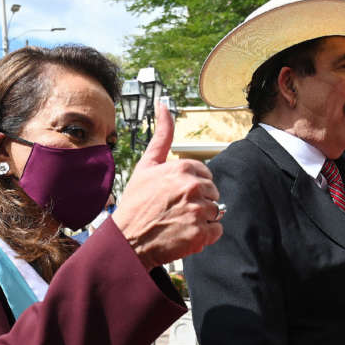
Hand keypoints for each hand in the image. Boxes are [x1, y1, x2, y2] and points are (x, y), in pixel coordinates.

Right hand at [113, 100, 222, 268]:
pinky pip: (217, 230)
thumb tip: (164, 104)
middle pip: (212, 193)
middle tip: (175, 210)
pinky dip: (205, 235)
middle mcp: (193, 187)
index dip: (192, 186)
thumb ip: (162, 135)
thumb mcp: (147, 165)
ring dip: (201, 218)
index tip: (175, 195)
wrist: (127, 240)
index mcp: (183, 168)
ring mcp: (198, 211)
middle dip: (198, 201)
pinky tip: (186, 234)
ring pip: (216, 211)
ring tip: (179, 222)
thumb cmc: (136, 203)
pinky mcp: (200, 233)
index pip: (205, 175)